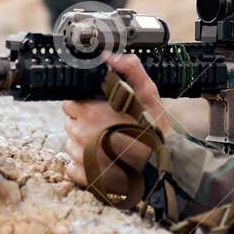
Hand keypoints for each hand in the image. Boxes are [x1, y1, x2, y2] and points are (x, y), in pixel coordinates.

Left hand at [61, 52, 169, 187]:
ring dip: (85, 145)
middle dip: (85, 125)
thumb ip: (129, 70)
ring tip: (108, 146)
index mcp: (90, 111)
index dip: (84, 106)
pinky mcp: (84, 176)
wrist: (162, 168)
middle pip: (71, 124)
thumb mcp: (147, 95)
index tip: (99, 111)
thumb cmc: (154, 131)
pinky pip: (73, 167)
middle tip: (107, 128)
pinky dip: (84, 165)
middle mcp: (80, 133)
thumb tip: (109, 56)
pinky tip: (103, 162)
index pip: (70, 104)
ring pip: (71, 145)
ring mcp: (81, 157)